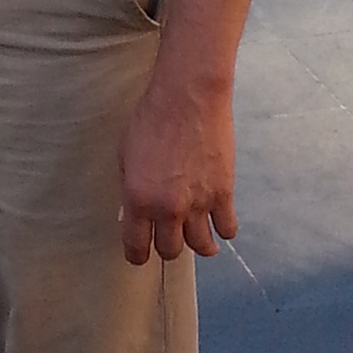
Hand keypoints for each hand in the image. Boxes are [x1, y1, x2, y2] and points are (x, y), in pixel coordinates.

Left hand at [117, 66, 237, 264]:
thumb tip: (129, 216)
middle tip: (170, 238)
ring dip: (199, 245)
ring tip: (201, 242)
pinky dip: (224, 229)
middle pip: (170, 251)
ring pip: (202, 247)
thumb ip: (128, 189)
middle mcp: (168, 209)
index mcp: (138, 200)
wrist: (189, 96)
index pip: (136, 247)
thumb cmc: (151, 118)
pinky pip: (228, 228)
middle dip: (168, 247)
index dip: (137, 256)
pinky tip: (220, 224)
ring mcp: (199, 203)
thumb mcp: (125, 154)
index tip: (140, 255)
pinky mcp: (224, 193)